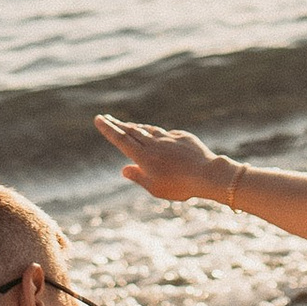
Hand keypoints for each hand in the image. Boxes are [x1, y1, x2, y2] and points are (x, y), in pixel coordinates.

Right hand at [95, 113, 224, 204]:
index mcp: (144, 157)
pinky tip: (157, 136)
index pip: (121, 139)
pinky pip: (166, 134)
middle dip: (117, 124)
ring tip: (128, 125)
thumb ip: (138, 177)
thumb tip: (124, 169)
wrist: (207, 174)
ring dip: (135, 127)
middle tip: (106, 117)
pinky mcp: (182, 136)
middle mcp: (154, 144)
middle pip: (132, 131)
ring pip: (148, 130)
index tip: (98, 119)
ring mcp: (169, 138)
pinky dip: (157, 134)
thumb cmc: (180, 186)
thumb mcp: (155, 188)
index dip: (108, 129)